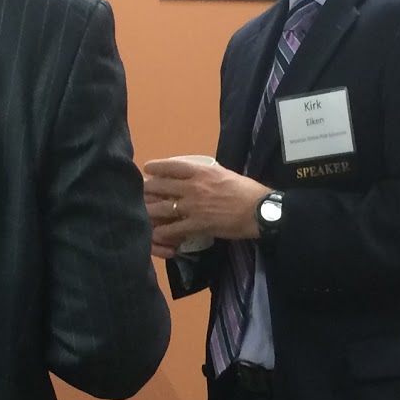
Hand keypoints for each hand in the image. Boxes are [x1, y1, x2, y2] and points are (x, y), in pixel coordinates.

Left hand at [143, 155, 268, 257]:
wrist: (258, 210)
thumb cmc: (247, 190)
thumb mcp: (225, 174)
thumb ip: (208, 173)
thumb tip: (198, 173)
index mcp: (201, 172)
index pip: (172, 166)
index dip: (157, 167)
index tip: (147, 168)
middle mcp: (193, 187)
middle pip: (161, 186)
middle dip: (147, 189)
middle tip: (140, 192)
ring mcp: (193, 206)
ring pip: (162, 207)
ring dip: (149, 210)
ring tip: (142, 212)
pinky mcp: (197, 224)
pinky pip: (173, 228)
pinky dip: (162, 232)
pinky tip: (155, 233)